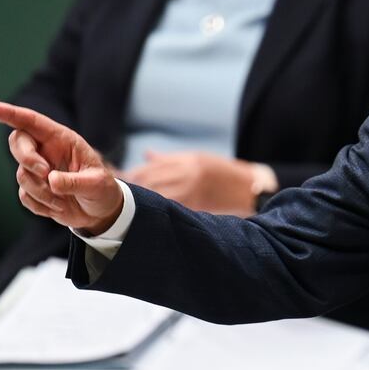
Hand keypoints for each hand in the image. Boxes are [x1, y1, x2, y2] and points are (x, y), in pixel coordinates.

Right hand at [0, 100, 122, 234]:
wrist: (100, 212)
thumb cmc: (102, 191)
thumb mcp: (97, 184)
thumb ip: (75, 182)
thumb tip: (51, 180)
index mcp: (63, 140)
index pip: (32, 122)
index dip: (10, 113)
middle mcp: (47, 151)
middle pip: (18, 142)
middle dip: (27, 158)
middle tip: (45, 173)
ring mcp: (38, 170)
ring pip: (22, 174)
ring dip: (41, 190)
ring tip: (64, 200)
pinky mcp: (33, 189)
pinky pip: (24, 196)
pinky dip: (40, 205)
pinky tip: (59, 206)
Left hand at [121, 151, 256, 215]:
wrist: (250, 189)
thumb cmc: (224, 172)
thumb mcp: (199, 158)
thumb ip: (171, 159)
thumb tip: (146, 155)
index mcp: (189, 160)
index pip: (152, 166)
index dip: (133, 173)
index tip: (119, 178)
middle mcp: (189, 174)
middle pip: (150, 180)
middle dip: (132, 187)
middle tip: (118, 194)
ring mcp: (192, 191)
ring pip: (156, 196)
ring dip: (140, 200)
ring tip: (128, 206)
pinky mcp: (197, 207)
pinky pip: (170, 208)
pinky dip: (156, 210)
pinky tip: (147, 215)